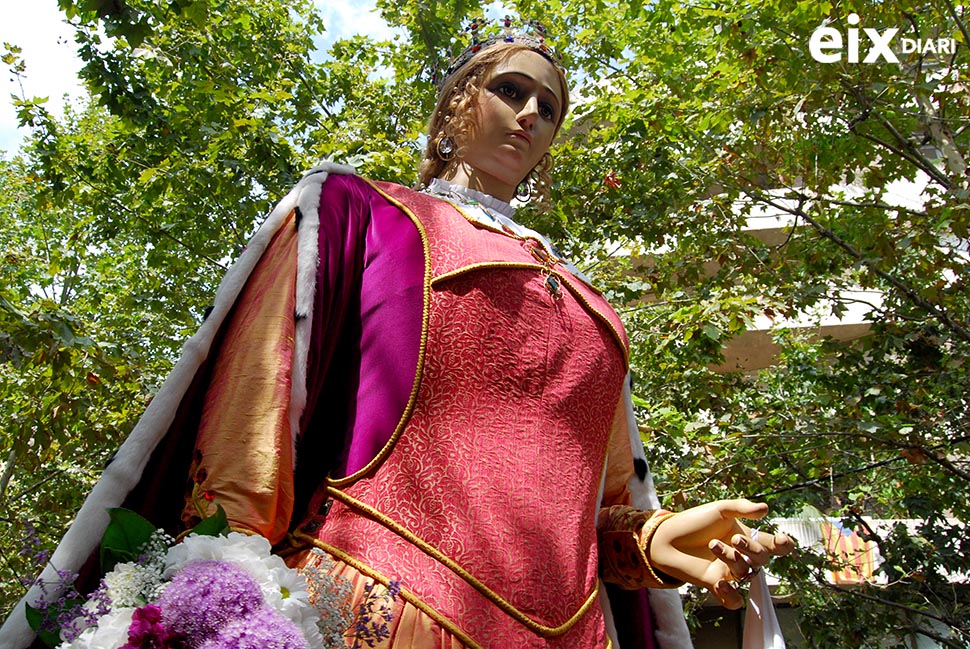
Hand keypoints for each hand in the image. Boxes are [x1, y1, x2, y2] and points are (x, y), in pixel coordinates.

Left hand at [648, 499, 794, 608]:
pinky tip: (720, 583)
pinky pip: (734, 601)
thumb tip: (766, 509)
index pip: (774, 546)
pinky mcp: (716, 585)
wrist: (665, 538)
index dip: (783, 545)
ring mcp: (729, 572)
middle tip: (735, 539)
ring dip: (734, 560)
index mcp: (745, 537)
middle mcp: (741, 556)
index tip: (780, 540)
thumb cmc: (692, 522)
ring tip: (713, 545)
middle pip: (762, 559)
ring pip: (746, 574)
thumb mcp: (718, 509)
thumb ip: (741, 508)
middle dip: (753, 550)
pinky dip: (731, 596)